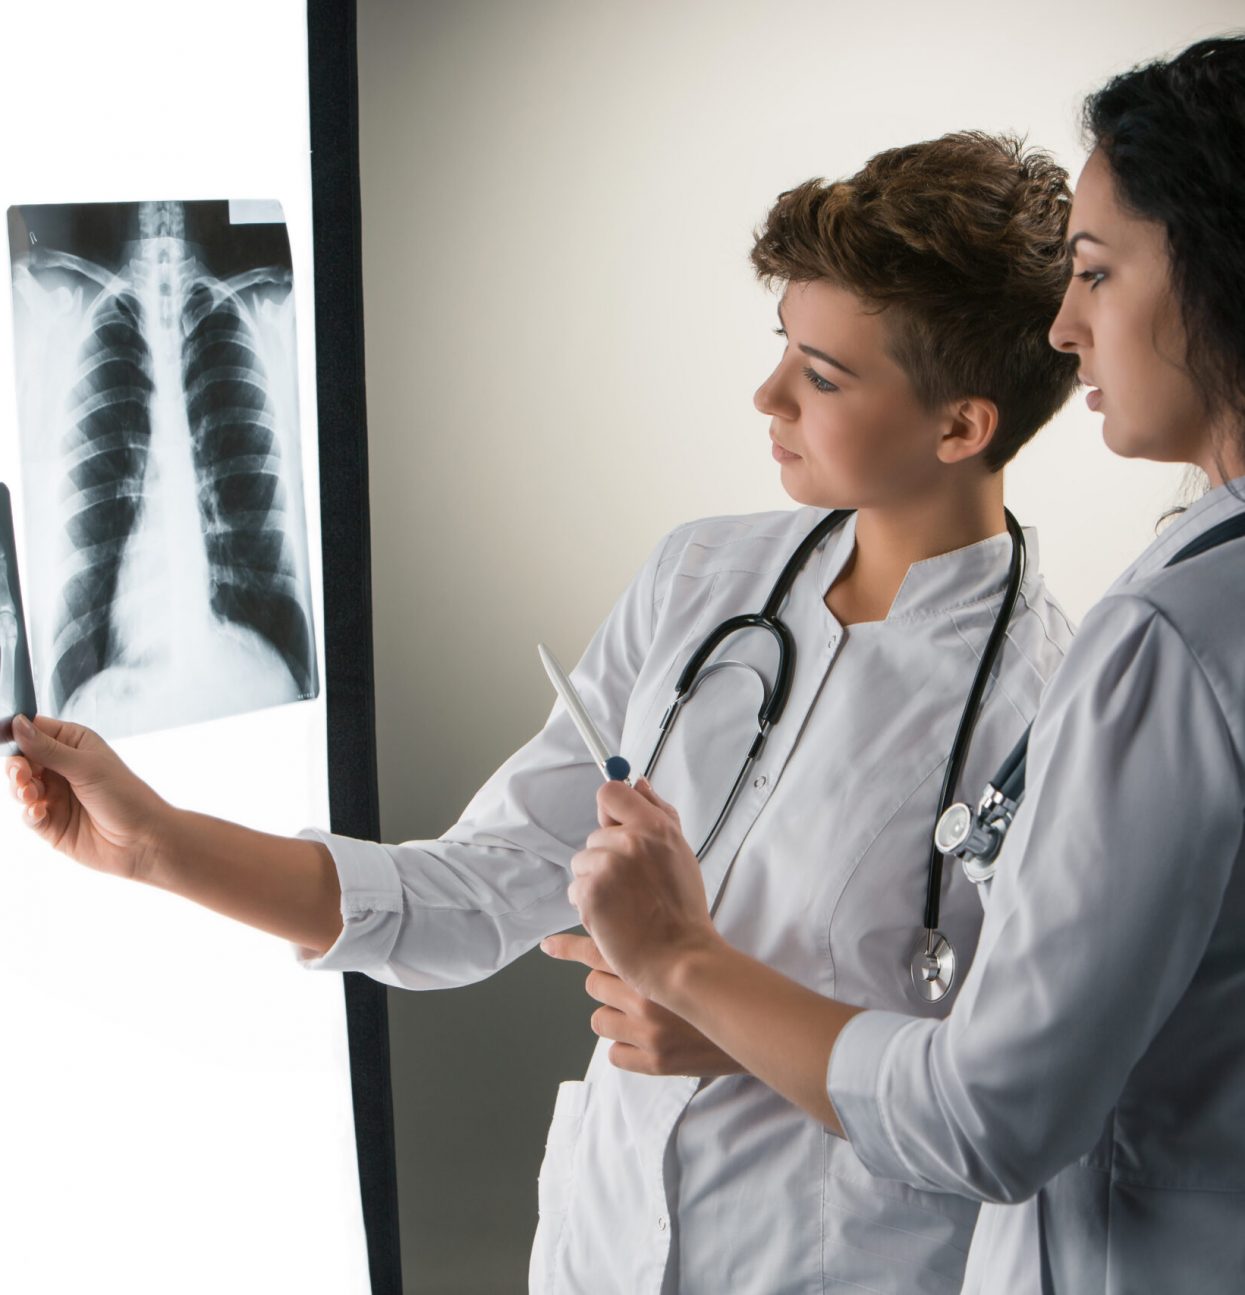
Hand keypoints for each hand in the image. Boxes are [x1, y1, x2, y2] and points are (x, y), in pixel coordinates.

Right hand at [4, 714, 169, 881]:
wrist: (143, 840)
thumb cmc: (126, 796)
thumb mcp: (87, 766)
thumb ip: (49, 749)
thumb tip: (18, 724)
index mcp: (74, 745)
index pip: (35, 731)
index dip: (18, 732)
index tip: (6, 737)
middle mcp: (62, 769)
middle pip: (22, 760)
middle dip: (16, 766)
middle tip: (22, 774)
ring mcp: (56, 797)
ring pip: (20, 788)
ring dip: (19, 789)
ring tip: (30, 794)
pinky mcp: (51, 824)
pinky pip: (28, 815)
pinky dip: (29, 813)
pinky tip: (38, 812)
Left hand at [542, 931, 742, 1076]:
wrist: (756, 1024)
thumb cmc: (722, 983)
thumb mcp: (691, 952)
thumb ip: (655, 946)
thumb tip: (619, 934)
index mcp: (654, 964)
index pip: (598, 950)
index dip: (567, 947)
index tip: (546, 945)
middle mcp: (647, 996)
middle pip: (594, 986)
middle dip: (610, 988)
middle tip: (636, 990)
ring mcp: (650, 1031)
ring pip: (600, 1021)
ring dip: (617, 1019)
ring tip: (648, 1018)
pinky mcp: (657, 1063)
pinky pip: (615, 1056)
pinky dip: (628, 1050)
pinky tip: (652, 1043)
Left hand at [566, 777, 721, 1001]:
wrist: (679, 957)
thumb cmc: (682, 909)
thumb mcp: (679, 852)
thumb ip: (658, 813)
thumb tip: (639, 783)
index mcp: (654, 827)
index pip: (611, 792)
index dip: (611, 809)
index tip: (616, 823)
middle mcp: (629, 842)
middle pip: (595, 835)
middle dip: (608, 857)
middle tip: (634, 884)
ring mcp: (607, 868)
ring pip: (583, 863)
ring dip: (596, 882)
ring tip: (624, 903)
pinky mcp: (590, 895)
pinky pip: (576, 890)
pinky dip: (589, 905)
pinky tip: (614, 918)